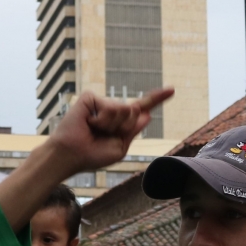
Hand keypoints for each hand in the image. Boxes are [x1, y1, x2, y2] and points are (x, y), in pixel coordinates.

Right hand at [49, 88, 174, 173]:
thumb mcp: (120, 147)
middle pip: (135, 112)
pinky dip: (103, 120)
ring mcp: (101, 102)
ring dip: (112, 125)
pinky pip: (110, 107)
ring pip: (124, 109)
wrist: (73, 155)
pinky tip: (89, 123)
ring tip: (95, 130)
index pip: (141, 109)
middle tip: (104, 135)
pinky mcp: (91, 97)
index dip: (157, 99)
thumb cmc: (93, 155)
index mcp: (121, 122)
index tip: (172, 90)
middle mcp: (112, 110)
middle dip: (124, 127)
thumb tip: (147, 114)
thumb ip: (133, 131)